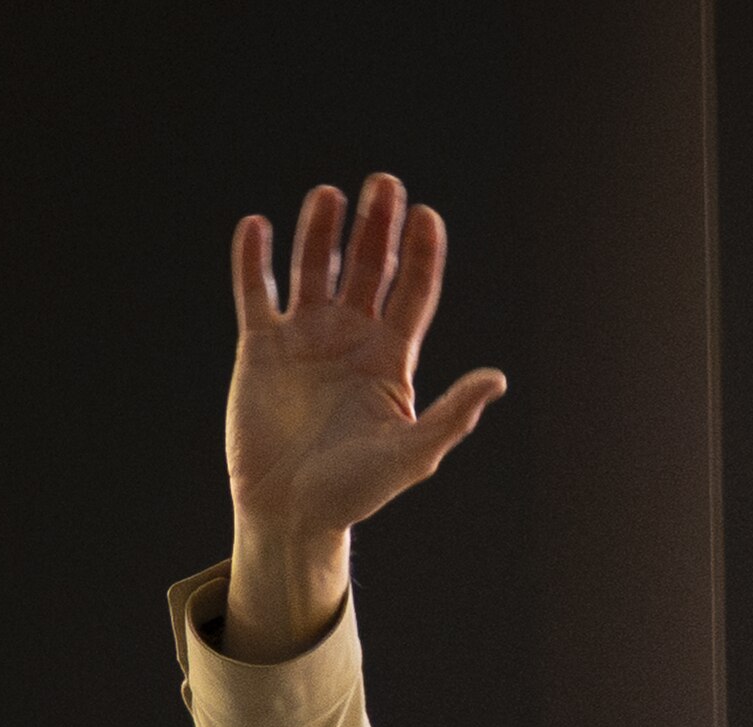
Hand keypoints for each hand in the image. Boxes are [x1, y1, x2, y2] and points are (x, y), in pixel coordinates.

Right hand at [222, 174, 504, 657]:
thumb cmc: (354, 493)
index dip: (422, 255)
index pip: (412, 294)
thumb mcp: (410, 455)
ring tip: (329, 197)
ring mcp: (305, 340)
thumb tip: (498, 379)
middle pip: (368, 269)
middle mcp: (351, 340)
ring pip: (314, 269)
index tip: (427, 217)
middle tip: (385, 185)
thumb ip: (452, 415)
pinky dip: (255, 260)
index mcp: (391, 361)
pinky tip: (258, 228)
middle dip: (376, 229)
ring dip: (320, 233)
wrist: (290, 515)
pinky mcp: (261, 348)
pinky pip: (257, 293)